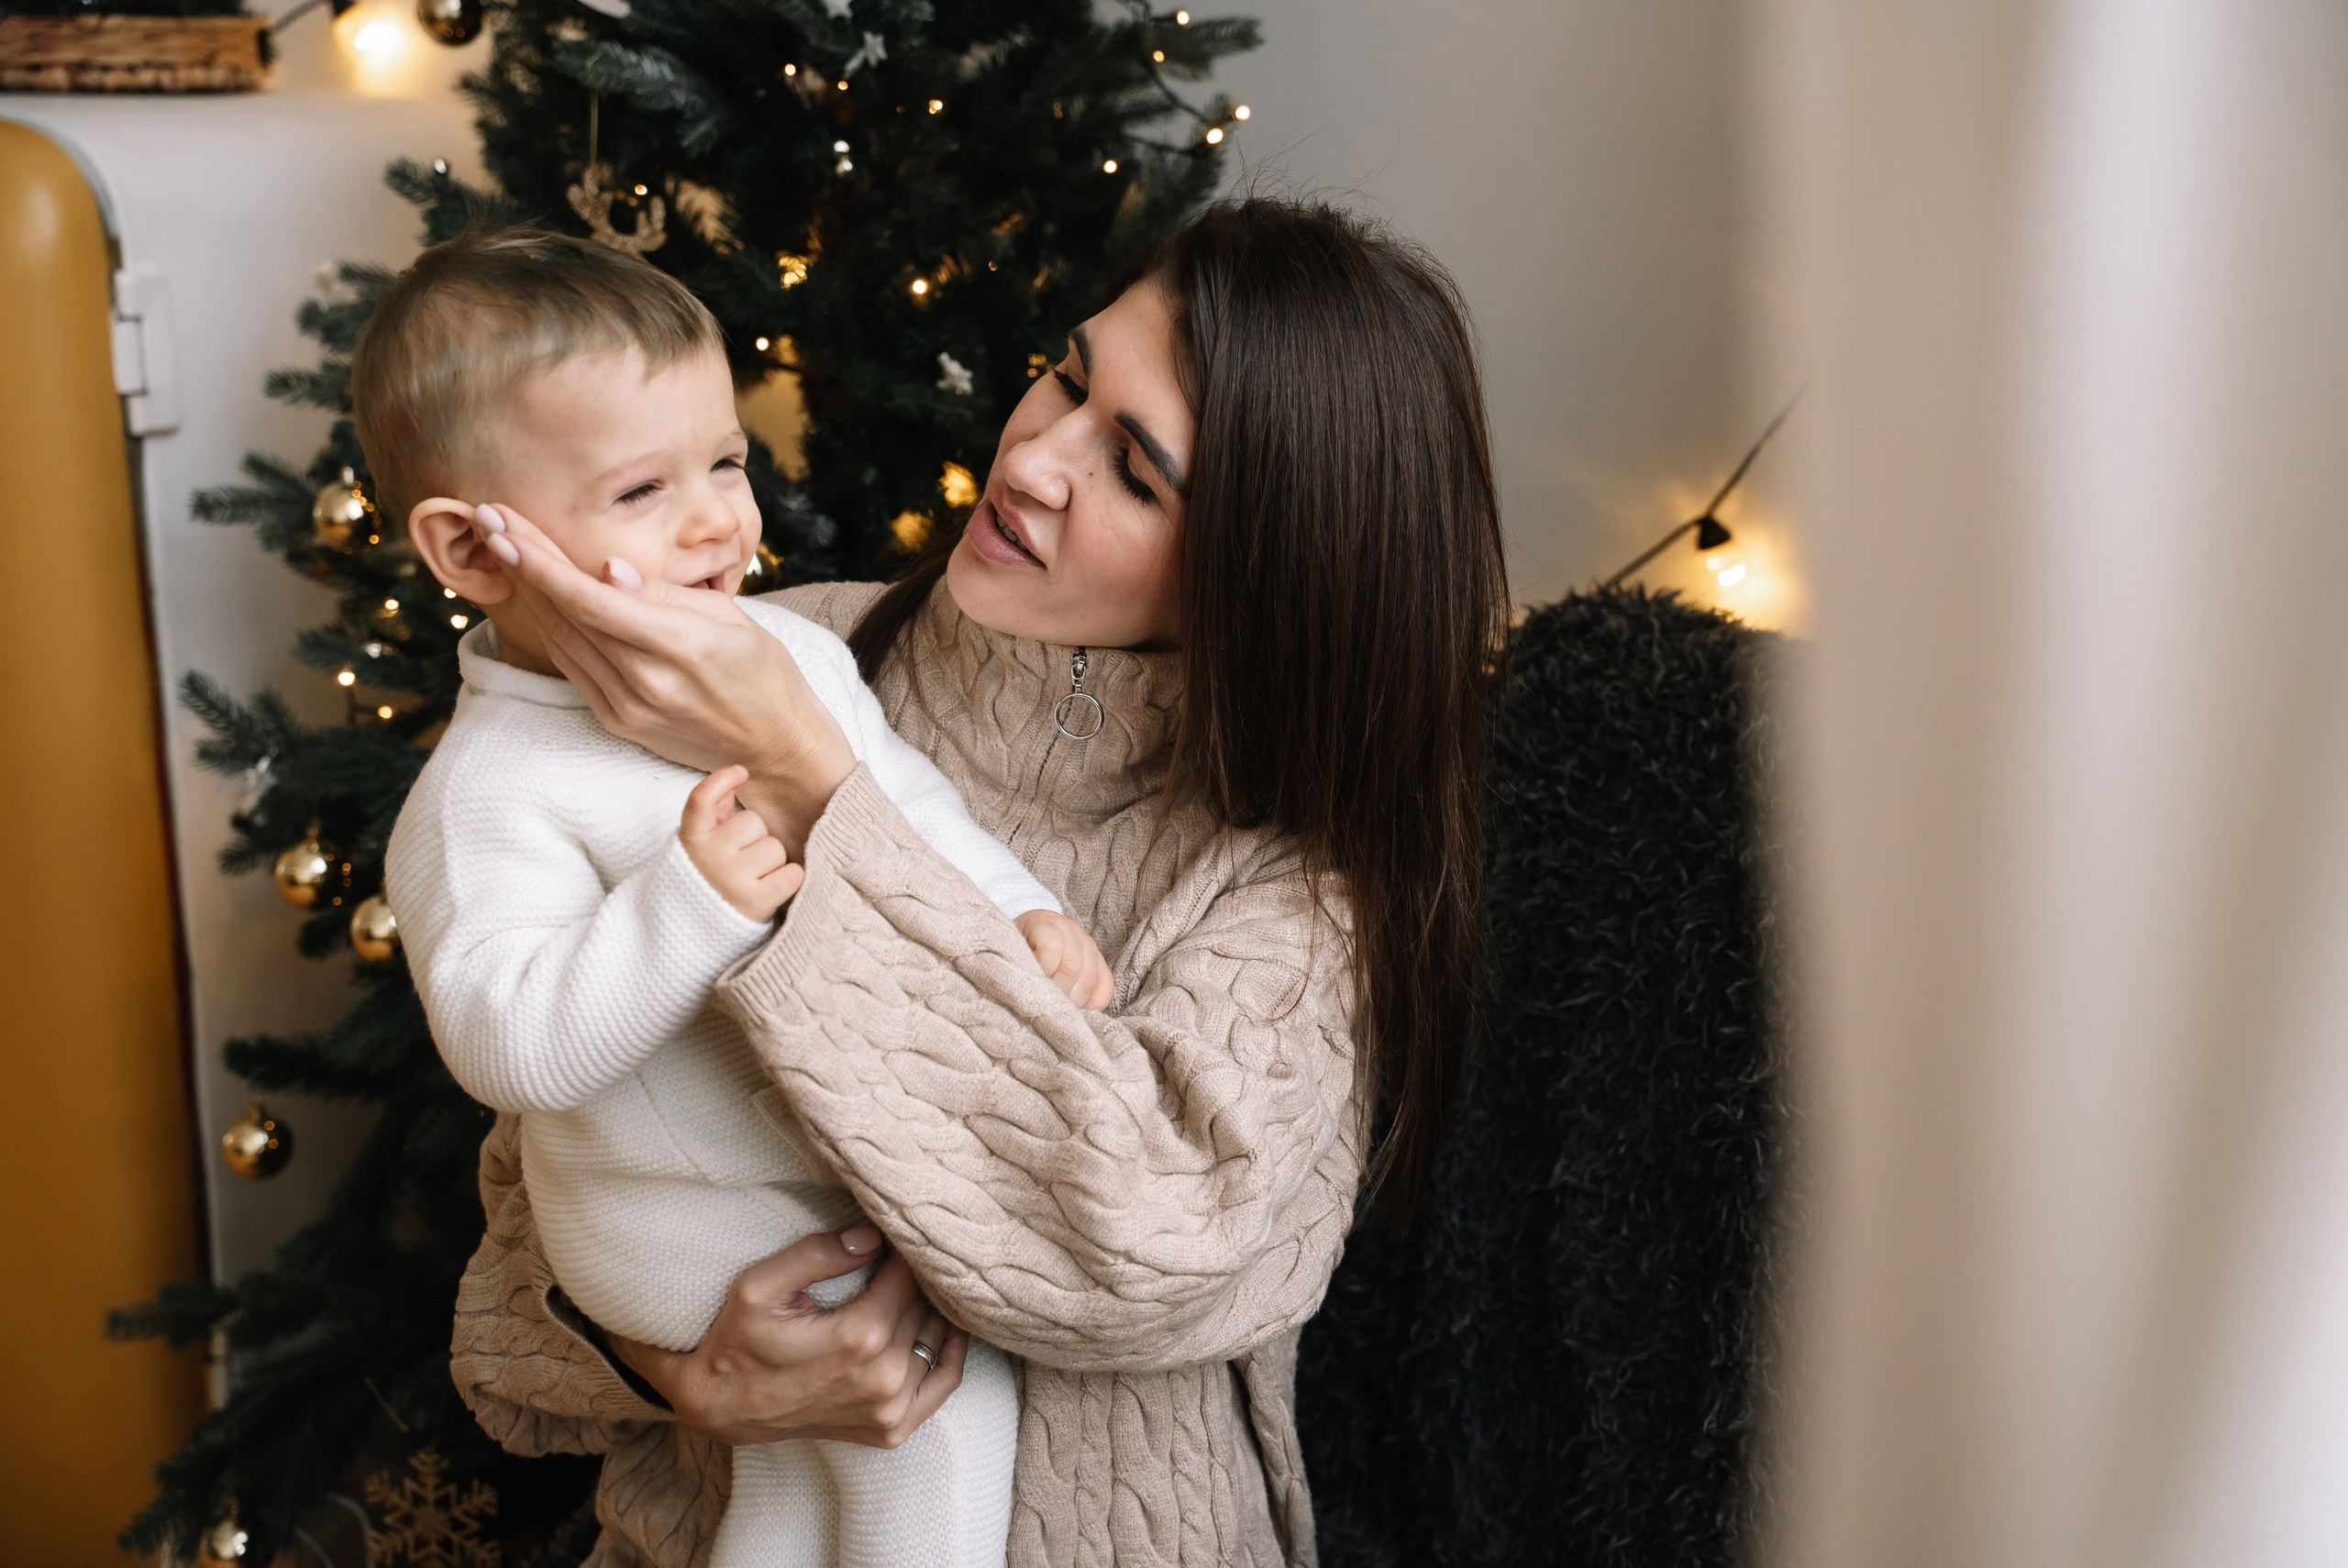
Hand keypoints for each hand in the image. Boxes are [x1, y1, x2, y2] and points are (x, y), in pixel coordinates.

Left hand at [473, 503, 856, 853]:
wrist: (776, 749)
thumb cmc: (764, 673)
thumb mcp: (732, 620)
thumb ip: (664, 594)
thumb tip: (608, 567)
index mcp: (682, 648)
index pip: (591, 599)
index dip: (540, 561)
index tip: (503, 523)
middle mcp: (647, 683)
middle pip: (566, 613)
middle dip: (523, 561)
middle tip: (488, 517)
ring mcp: (628, 708)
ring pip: (561, 639)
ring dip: (528, 591)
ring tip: (505, 546)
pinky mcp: (619, 722)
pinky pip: (573, 667)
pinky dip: (552, 627)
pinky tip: (537, 594)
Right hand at [607, 1225, 969, 1448]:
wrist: (721, 1406)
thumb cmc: (737, 1341)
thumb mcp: (759, 1286)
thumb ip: (817, 1253)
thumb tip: (872, 1236)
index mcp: (858, 1338)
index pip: (907, 1276)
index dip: (901, 1250)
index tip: (892, 1233)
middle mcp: (883, 1379)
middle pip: (925, 1306)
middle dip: (916, 1278)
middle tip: (902, 1255)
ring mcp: (889, 1411)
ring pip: (938, 1338)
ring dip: (931, 1309)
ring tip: (915, 1285)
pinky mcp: (891, 1430)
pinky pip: (943, 1384)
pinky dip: (949, 1352)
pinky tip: (944, 1327)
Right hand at [680, 766, 804, 920]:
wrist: (693, 935)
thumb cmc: (703, 882)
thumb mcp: (698, 847)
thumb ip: (712, 814)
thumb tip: (732, 778)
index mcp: (690, 840)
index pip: (700, 800)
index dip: (721, 780)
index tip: (741, 773)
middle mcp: (708, 858)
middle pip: (753, 823)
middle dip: (754, 839)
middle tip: (740, 862)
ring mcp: (731, 880)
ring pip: (775, 848)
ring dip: (771, 862)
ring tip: (752, 880)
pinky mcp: (756, 902)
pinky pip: (792, 873)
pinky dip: (787, 880)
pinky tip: (769, 889)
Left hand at [1015, 909, 1112, 1009]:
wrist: (1033, 930)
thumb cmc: (1017, 945)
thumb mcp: (1009, 948)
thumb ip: (1016, 966)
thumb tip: (1023, 994)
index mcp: (1044, 924)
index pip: (1050, 949)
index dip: (1041, 974)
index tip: (1030, 991)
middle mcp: (1071, 932)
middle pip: (1072, 968)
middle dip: (1057, 994)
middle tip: (1043, 1009)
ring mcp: (1089, 946)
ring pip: (1089, 980)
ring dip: (1073, 1003)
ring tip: (1057, 1013)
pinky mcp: (1100, 961)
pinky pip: (1106, 987)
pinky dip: (1093, 1005)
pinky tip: (1077, 1011)